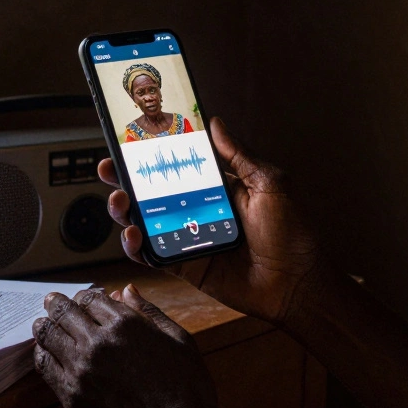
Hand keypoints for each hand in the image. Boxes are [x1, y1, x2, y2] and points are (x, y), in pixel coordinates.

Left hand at [33, 286, 231, 407]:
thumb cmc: (187, 393)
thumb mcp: (179, 342)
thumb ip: (150, 313)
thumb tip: (126, 290)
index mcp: (126, 325)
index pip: (90, 298)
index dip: (85, 296)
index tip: (83, 300)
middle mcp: (98, 342)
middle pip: (64, 312)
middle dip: (57, 304)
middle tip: (52, 302)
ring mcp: (81, 371)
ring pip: (48, 335)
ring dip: (45, 325)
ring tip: (44, 323)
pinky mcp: (71, 397)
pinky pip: (44, 366)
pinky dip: (42, 353)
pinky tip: (46, 352)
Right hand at [99, 117, 331, 324]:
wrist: (298, 284)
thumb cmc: (292, 233)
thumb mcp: (270, 184)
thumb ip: (239, 155)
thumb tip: (215, 123)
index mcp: (218, 187)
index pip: (178, 166)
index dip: (152, 155)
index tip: (130, 141)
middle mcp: (199, 209)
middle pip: (152, 191)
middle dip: (126, 179)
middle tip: (109, 167)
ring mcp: (189, 237)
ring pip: (146, 221)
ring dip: (125, 210)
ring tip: (119, 201)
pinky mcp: (186, 265)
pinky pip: (153, 254)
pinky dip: (136, 246)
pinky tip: (133, 234)